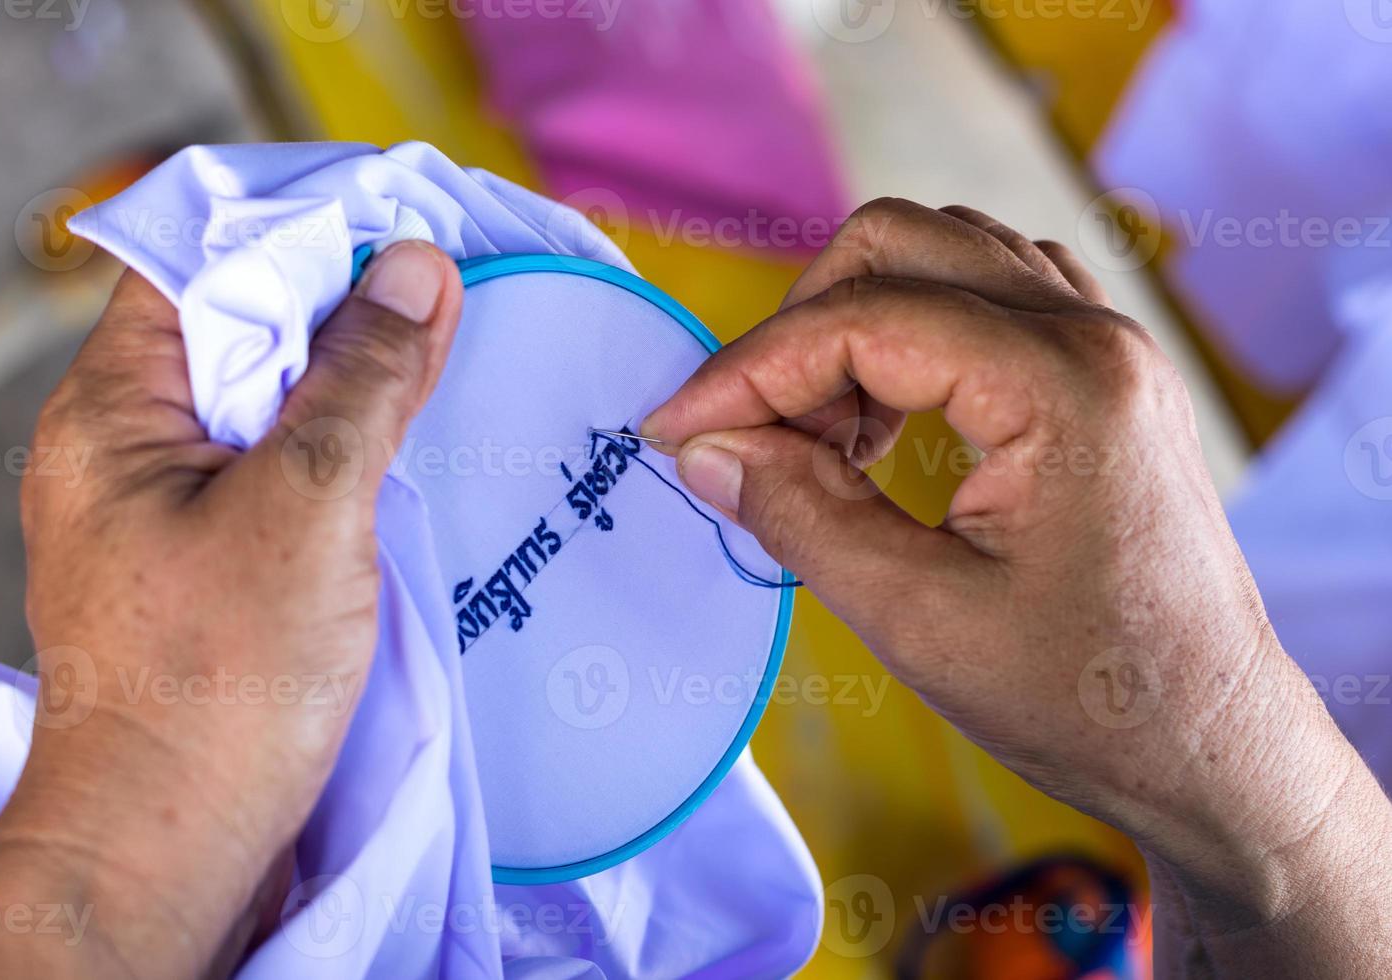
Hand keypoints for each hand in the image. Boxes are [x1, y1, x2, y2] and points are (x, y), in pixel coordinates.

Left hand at [0, 241, 462, 977]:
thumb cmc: (220, 684)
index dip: (301, 231)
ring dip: (355, 378)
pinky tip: (415, 446)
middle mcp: (132, 445)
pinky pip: (286, 466)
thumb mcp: (307, 509)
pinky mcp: (217, 557)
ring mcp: (173, 504)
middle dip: (346, 303)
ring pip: (273, 400)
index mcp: (114, 410)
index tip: (405, 221)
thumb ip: (363, 382)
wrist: (176, 843)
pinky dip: (349, 444)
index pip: (202, 265)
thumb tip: (416, 267)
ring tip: (451, 357)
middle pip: (244, 328)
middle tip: (452, 291)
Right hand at [643, 200, 1391, 976]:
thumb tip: (707, 449)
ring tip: (812, 435)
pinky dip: (907, 334)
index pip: (863, 321)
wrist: (1211, 742)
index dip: (749, 371)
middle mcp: (1094, 335)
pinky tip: (881, 421)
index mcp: (1064, 383)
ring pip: (941, 256)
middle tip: (747, 432)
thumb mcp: (920, 619)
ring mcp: (1106, 345)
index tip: (676, 432)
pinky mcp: (1101, 374)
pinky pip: (984, 296)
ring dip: (850, 325)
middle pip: (899, 245)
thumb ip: (801, 515)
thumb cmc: (1087, 699)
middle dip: (797, 329)